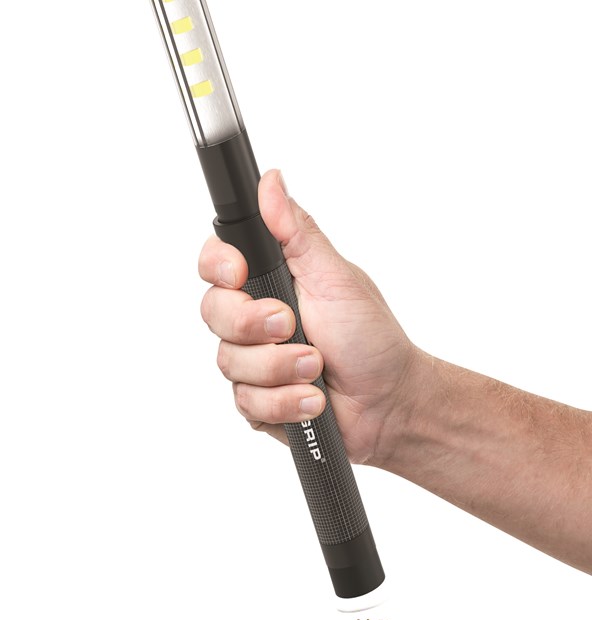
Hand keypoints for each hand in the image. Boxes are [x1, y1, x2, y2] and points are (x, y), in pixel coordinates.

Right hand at [198, 169, 417, 467]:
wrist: (391, 401)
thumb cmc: (372, 339)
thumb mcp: (336, 278)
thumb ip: (297, 232)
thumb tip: (271, 181)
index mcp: (270, 281)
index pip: (216, 263)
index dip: (219, 266)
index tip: (239, 272)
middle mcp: (254, 321)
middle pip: (214, 314)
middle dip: (254, 325)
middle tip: (291, 325)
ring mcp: (254, 363)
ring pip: (230, 363)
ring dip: (279, 369)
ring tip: (317, 368)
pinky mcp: (258, 402)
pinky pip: (247, 403)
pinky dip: (285, 402)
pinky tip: (313, 400)